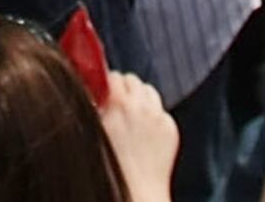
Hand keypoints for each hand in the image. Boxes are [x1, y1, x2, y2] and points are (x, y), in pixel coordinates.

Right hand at [96, 72, 177, 192]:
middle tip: (113, 105)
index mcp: (119, 103)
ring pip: (149, 91)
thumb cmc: (111, 170)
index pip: (112, 75)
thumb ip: (92, 107)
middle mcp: (142, 106)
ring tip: (129, 118)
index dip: (103, 83)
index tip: (99, 91)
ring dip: (139, 98)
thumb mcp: (92, 131)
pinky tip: (143, 134)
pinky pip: (160, 111)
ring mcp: (159, 117)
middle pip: (132, 79)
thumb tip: (93, 94)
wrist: (138, 193)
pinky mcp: (171, 129)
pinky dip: (153, 116)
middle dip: (122, 89)